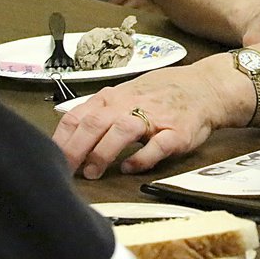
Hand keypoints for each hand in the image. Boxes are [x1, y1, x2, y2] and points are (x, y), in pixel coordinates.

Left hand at [52, 61, 232, 177]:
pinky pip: (157, 146)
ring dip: (102, 153)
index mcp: (116, 97)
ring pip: (122, 130)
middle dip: (75, 149)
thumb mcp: (129, 92)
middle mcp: (133, 104)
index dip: (61, 139)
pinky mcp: (178, 132)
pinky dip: (140, 159)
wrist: (208, 87)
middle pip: (95, 123)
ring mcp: (156, 117)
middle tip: (66, 170)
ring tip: (93, 172)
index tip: (51, 157)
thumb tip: (68, 128)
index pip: (78, 115)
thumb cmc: (166, 92)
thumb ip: (101, 108)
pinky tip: (129, 167)